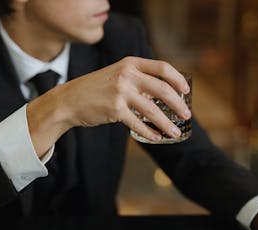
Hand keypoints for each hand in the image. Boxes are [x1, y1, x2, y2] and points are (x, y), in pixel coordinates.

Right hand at [27, 56, 190, 156]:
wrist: (69, 100)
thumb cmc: (95, 89)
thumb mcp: (116, 75)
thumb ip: (137, 81)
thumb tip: (160, 94)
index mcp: (130, 64)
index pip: (162, 68)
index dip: (178, 79)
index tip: (186, 91)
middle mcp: (127, 75)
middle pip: (162, 89)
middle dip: (178, 104)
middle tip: (187, 115)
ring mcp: (120, 92)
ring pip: (153, 110)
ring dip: (167, 123)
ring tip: (176, 132)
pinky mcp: (115, 110)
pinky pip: (138, 123)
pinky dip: (150, 132)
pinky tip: (157, 138)